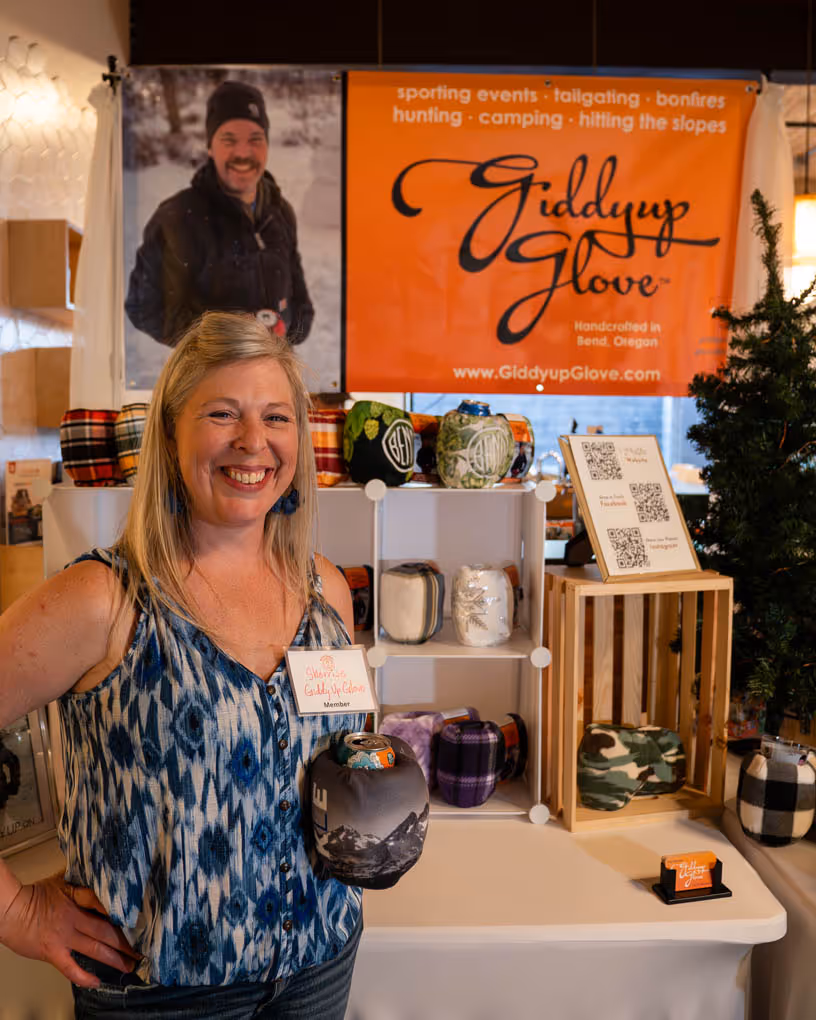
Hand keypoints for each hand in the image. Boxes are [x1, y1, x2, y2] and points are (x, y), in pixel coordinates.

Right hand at [0, 872, 140, 987]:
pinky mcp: (53, 953)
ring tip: (128, 965)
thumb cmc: (35, 894)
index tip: (139, 922)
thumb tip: (101, 873)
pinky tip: (96, 981)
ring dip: (114, 959)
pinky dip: (84, 977)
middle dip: (125, 942)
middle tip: (139, 950)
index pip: (107, 906)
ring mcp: (64, 937)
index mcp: (79, 899)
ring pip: (95, 949)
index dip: (124, 916)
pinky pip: (71, 969)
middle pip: (106, 931)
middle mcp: (74, 919)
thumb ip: (83, 881)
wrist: (11, 910)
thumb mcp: (64, 880)